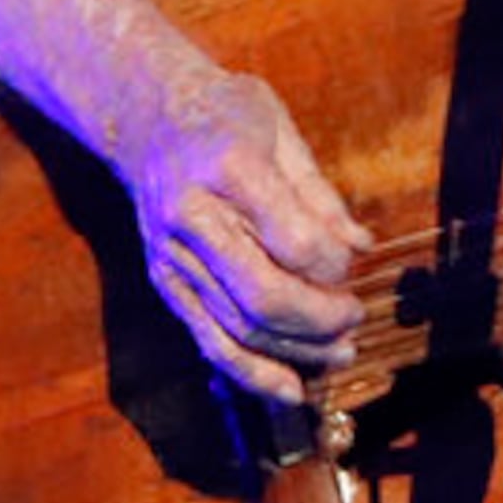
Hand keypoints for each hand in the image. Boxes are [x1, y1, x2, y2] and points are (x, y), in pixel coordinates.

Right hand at [100, 48, 367, 406]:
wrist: (143, 116)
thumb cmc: (223, 114)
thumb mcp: (278, 128)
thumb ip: (318, 193)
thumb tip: (359, 248)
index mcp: (228, 166)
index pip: (291, 239)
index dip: (332, 265)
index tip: (353, 264)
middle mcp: (192, 217)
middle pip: (263, 294)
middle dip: (320, 318)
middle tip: (355, 316)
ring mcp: (173, 257)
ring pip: (239, 327)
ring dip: (298, 350)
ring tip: (342, 352)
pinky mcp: (166, 285)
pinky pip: (210, 342)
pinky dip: (253, 373)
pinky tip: (292, 388)